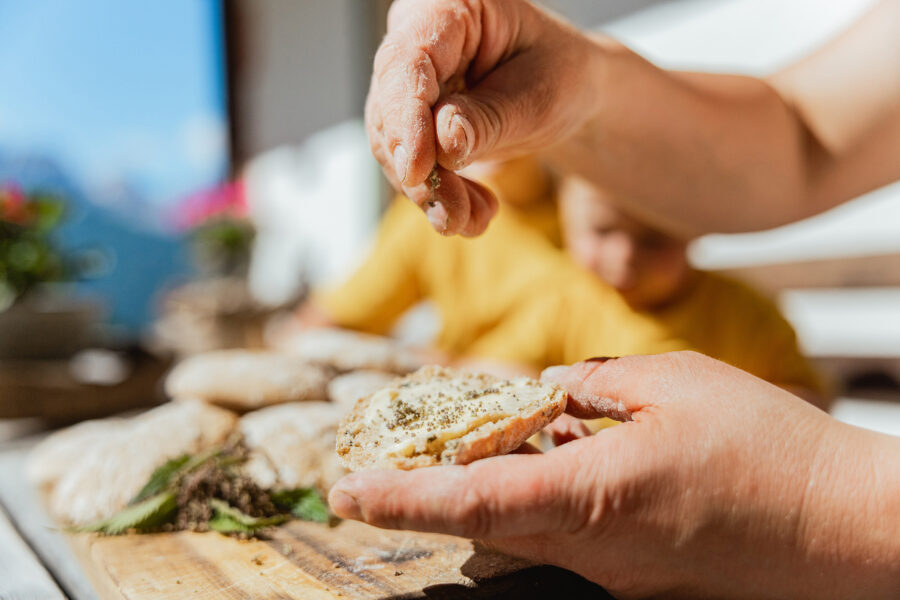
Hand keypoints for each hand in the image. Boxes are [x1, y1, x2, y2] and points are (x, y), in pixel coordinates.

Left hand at [329, 352, 899, 598]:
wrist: (848, 530)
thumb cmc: (770, 450)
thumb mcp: (677, 384)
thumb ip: (595, 388)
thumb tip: (550, 394)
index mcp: (595, 495)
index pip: (470, 504)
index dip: (399, 500)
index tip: (344, 493)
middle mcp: (593, 548)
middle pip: (478, 523)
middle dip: (420, 495)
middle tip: (380, 460)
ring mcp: (613, 572)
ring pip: (516, 531)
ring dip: (481, 492)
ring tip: (481, 441)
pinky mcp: (636, 577)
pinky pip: (562, 536)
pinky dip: (536, 498)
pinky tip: (558, 456)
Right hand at [366, 0, 601, 235]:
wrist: (565, 94)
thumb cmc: (559, 77)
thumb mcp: (538, 97)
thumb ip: (488, 120)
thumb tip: (443, 144)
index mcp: (449, 10)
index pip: (408, 62)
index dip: (406, 119)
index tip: (418, 171)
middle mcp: (414, 40)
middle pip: (391, 111)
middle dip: (422, 174)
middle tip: (457, 215)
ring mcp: (406, 84)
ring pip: (393, 148)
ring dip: (432, 194)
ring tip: (475, 220)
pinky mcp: (408, 123)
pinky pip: (407, 167)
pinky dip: (439, 198)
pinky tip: (474, 216)